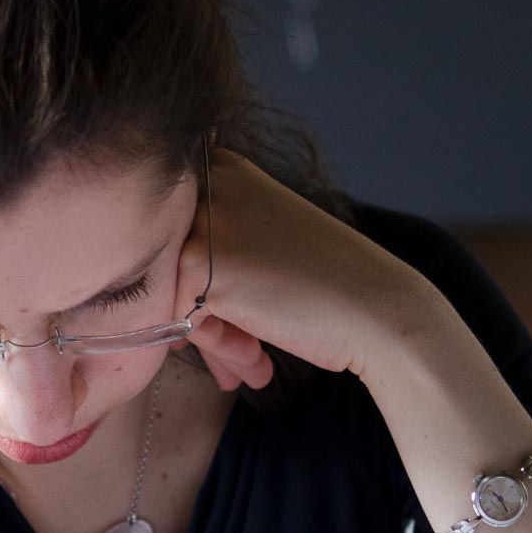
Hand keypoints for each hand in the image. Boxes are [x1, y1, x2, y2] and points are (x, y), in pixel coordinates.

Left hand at [177, 151, 433, 392]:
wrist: (376, 308)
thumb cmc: (329, 285)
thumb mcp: (266, 243)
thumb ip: (217, 248)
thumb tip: (156, 289)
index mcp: (225, 168)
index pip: (180, 235)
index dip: (203, 287)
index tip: (237, 322)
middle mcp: (208, 182)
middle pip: (171, 264)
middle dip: (204, 318)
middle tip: (242, 355)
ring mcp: (200, 219)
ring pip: (170, 293)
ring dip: (210, 338)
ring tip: (249, 365)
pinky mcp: (195, 262)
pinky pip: (176, 319)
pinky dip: (213, 347)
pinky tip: (255, 360)